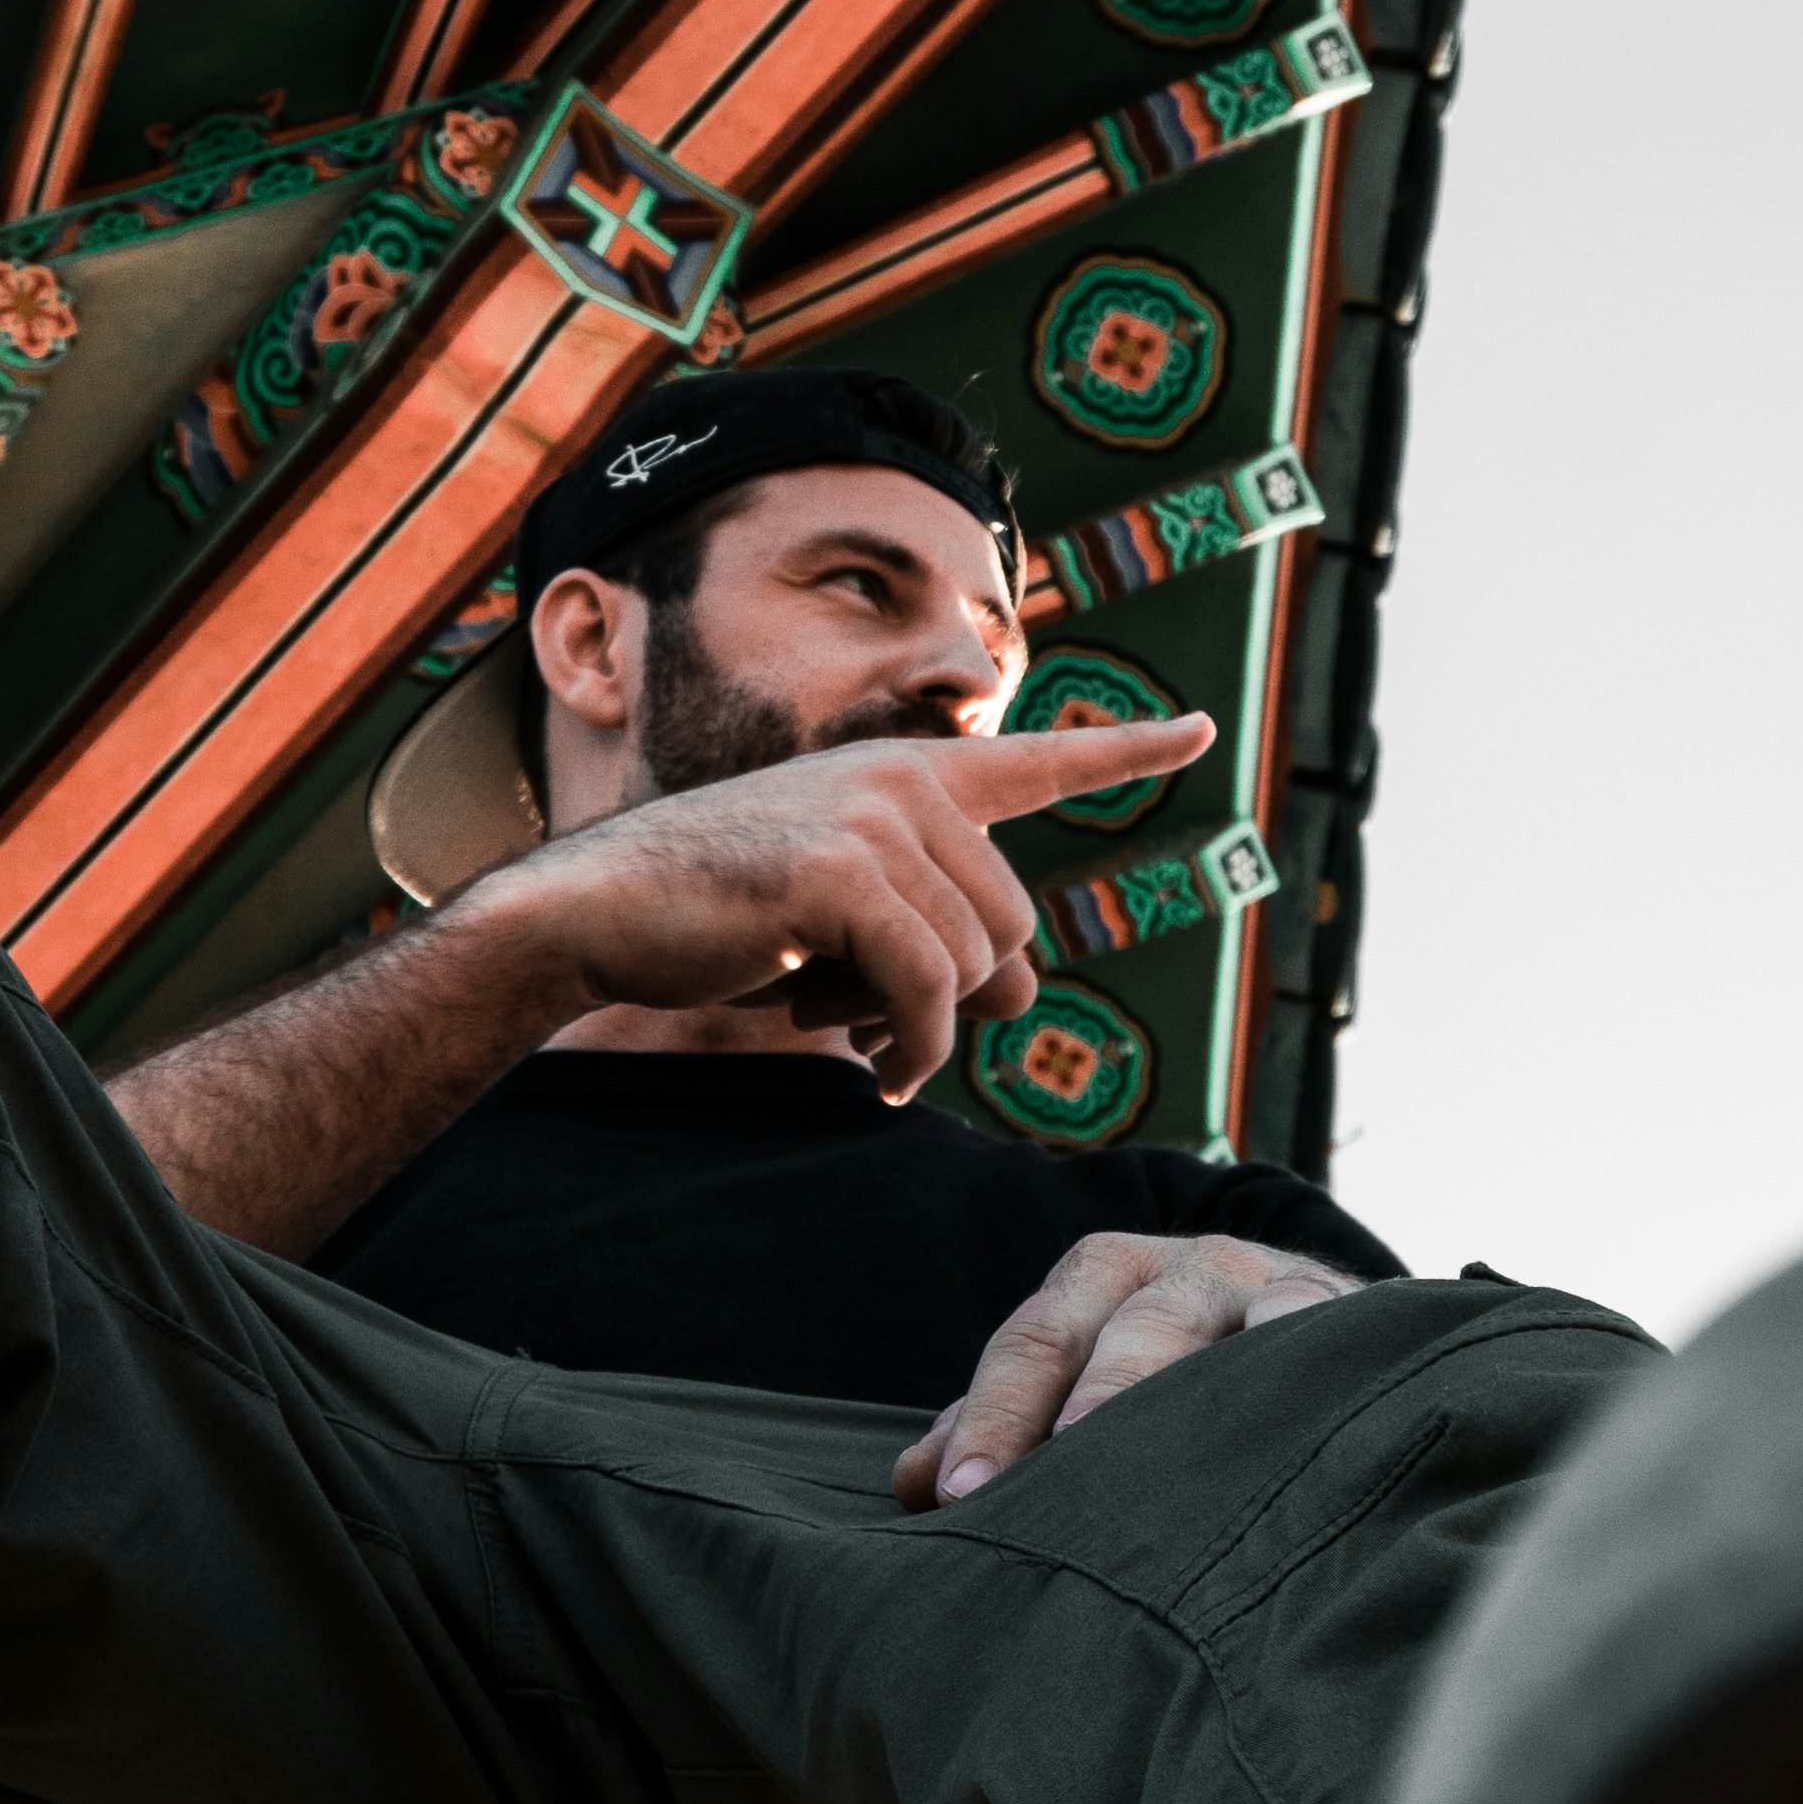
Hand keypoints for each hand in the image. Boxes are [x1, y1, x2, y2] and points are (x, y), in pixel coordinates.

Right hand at [471, 714, 1213, 1103]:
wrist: (599, 909)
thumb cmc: (717, 915)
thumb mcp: (840, 899)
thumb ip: (928, 911)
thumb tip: (1018, 993)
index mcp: (906, 773)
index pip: (1040, 761)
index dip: (1128, 750)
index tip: (1203, 732)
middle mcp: (905, 780)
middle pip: (1016, 928)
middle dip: (959, 999)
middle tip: (866, 1019)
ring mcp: (876, 820)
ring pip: (976, 967)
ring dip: (918, 1028)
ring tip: (837, 1021)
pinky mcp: (843, 876)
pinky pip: (930, 994)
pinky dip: (912, 1052)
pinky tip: (873, 1071)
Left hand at [894, 1229, 1355, 1502]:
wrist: (1324, 1329)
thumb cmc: (1180, 1371)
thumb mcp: (1090, 1381)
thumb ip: (1009, 1422)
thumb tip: (913, 1484)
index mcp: (1099, 1280)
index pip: (1033, 1343)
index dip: (991, 1416)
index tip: (956, 1495)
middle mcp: (1174, 1268)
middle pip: (1118, 1331)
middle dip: (1080, 1407)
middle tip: (1043, 1477)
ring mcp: (1259, 1282)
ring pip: (1210, 1324)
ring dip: (1175, 1383)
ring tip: (1149, 1452)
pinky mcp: (1340, 1308)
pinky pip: (1312, 1322)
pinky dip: (1294, 1346)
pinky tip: (1277, 1387)